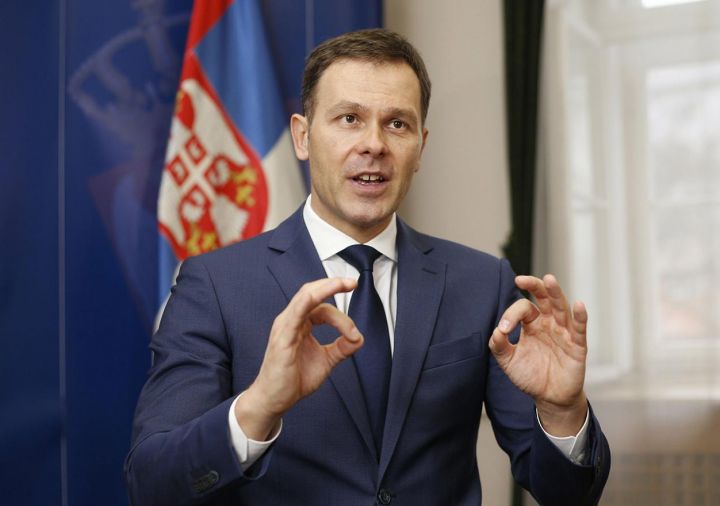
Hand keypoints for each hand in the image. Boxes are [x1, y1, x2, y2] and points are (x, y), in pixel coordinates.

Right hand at [235, 278, 362, 439]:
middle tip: (353, 282)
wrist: (275, 400)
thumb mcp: (326, 361)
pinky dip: (305, 303)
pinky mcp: (282, 339)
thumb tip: (358, 338)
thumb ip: (342, 348)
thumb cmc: (293, 379)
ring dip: (326, 289)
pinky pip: (293, 315)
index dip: (342, 316)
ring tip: (343, 284)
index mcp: (300, 323)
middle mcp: (291, 321)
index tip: (354, 335)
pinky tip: (314, 297)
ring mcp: (285, 327)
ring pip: (305, 298)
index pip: (322, 307)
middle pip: (312, 292)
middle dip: (333, 284)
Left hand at [489, 274, 587, 435]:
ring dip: (555, 293)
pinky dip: (580, 317)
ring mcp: (564, 332)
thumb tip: (496, 331)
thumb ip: (499, 345)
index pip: (523, 308)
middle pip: (544, 298)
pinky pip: (579, 329)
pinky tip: (579, 305)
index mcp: (532, 323)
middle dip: (535, 286)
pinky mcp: (577, 346)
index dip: (510, 315)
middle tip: (522, 279)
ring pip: (561, 308)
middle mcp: (548, 323)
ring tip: (549, 279)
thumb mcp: (508, 361)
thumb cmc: (530, 375)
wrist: (548, 398)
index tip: (503, 330)